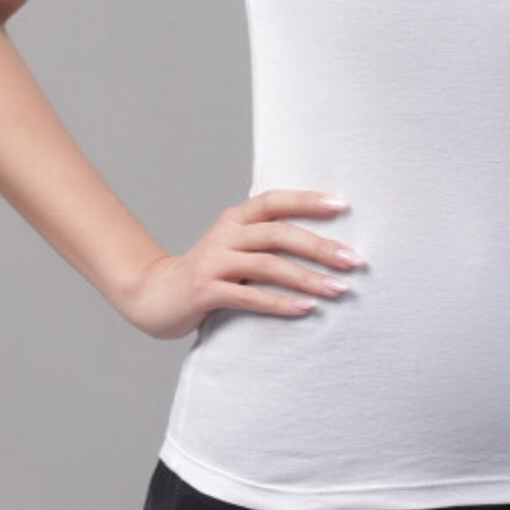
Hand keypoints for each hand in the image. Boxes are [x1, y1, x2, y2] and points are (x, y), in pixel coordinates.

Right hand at [121, 188, 364, 338]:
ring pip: (268, 265)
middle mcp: (226, 235)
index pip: (275, 200)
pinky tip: (306, 309)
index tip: (343, 205)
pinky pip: (249, 296)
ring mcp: (214, 262)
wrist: (155, 296)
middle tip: (354, 261)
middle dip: (320, 247)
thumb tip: (326, 241)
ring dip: (308, 278)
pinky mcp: (206, 291)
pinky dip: (280, 303)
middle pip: (279, 234)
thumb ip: (268, 239)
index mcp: (236, 218)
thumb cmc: (211, 272)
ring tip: (339, 290)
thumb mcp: (237, 247)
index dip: (308, 200)